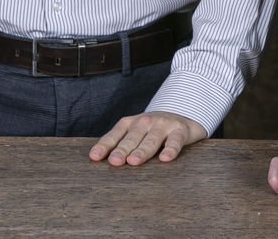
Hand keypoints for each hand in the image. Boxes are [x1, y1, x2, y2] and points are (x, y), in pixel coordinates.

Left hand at [89, 111, 206, 165]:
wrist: (183, 115)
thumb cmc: (153, 130)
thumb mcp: (136, 133)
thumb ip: (122, 144)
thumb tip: (102, 163)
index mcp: (130, 123)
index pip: (115, 135)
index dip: (105, 145)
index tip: (95, 156)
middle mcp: (145, 122)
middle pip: (132, 138)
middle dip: (122, 149)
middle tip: (115, 161)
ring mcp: (163, 125)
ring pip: (151, 140)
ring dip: (142, 150)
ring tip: (133, 161)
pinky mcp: (180, 130)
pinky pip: (175, 141)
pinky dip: (170, 149)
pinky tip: (165, 158)